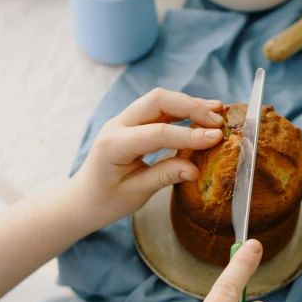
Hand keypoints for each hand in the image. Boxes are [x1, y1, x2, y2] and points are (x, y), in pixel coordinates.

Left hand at [70, 88, 223, 231]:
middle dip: (191, 107)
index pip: (157, 132)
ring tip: (217, 112)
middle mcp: (117, 125)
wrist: (83, 199)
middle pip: (157, 100)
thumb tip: (195, 170)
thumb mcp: (135, 194)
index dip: (189, 134)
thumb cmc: (106, 201)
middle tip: (218, 122)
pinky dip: (182, 109)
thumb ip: (164, 177)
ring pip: (159, 100)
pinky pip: (159, 108)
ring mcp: (124, 120)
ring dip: (189, 104)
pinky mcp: (132, 122)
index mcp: (114, 145)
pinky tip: (202, 114)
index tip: (216, 138)